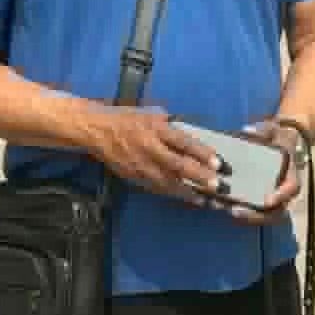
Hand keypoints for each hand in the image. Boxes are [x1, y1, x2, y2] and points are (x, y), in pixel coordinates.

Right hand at [90, 107, 224, 207]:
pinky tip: (187, 199)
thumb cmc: (126, 119)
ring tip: (207, 200)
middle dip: (199, 177)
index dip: (201, 153)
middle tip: (217, 186)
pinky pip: (157, 188)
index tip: (218, 162)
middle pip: (178, 165)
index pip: (183, 142)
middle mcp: (150, 148)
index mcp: (155, 129)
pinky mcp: (135, 177)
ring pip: (169, 182)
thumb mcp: (150, 115)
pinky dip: (174, 194)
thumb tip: (191, 139)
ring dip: (189, 192)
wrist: (97, 131)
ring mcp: (142, 166)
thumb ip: (170, 127)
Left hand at [214, 117, 305, 226]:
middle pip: (275, 212)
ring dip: (242, 216)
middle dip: (255, 215)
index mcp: (291, 176)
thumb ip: (262, 130)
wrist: (277, 142)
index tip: (267, 201)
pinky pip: (250, 212)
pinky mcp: (258, 201)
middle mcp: (283, 193)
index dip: (280, 196)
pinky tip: (215, 203)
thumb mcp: (272, 130)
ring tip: (220, 207)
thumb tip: (247, 130)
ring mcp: (271, 200)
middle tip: (234, 210)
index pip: (291, 189)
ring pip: (261, 216)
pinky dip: (234, 210)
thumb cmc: (276, 137)